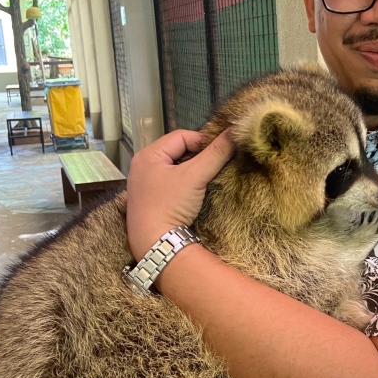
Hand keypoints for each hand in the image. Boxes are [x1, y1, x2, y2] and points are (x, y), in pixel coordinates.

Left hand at [126, 129, 233, 260]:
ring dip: (193, 170)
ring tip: (206, 179)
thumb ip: (216, 153)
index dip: (202, 141)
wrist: (155, 245)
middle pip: (178, 151)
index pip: (181, 136)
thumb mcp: (195, 176)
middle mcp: (143, 167)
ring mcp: (145, 184)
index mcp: (147, 155)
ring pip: (176, 167)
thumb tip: (235, 132)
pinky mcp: (151, 200)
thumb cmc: (170, 206)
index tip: (219, 153)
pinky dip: (185, 183)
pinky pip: (172, 182)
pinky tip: (195, 192)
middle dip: (198, 157)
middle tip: (213, 166)